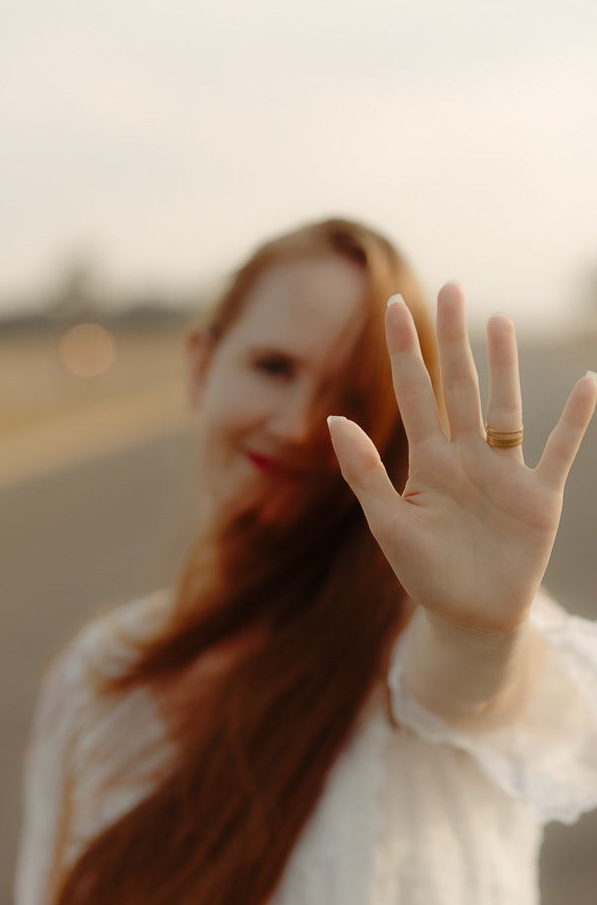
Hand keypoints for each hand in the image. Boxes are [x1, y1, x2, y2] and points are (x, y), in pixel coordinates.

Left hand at [328, 283, 596, 636]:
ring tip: (499, 321)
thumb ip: (364, 472)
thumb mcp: (388, 524)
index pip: (414, 392)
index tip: (394, 305)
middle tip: (453, 287)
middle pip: (460, 386)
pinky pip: (560, 451)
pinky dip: (574, 420)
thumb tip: (333, 420)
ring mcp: (505, 472)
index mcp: (427, 460)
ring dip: (505, 365)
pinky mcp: (539, 497)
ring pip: (505, 407)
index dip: (404, 351)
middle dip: (454, 339)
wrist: (469, 617)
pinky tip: (587, 384)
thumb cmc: (424, 573)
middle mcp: (467, 455)